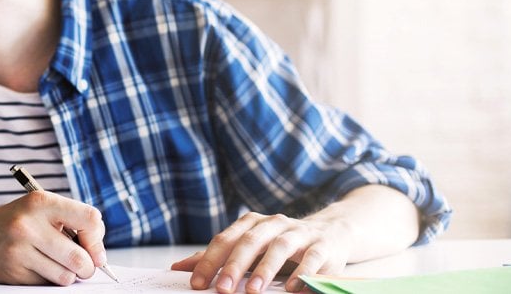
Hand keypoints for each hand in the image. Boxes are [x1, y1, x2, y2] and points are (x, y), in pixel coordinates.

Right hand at [0, 191, 107, 285]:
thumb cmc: (10, 223)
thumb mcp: (36, 209)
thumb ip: (68, 223)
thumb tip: (99, 255)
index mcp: (40, 201)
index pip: (90, 219)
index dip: (98, 239)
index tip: (95, 249)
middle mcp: (29, 224)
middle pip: (81, 258)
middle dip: (87, 267)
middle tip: (83, 266)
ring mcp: (19, 250)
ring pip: (66, 276)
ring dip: (66, 276)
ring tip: (55, 265)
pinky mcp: (13, 272)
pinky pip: (47, 284)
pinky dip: (47, 280)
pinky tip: (34, 267)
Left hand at [171, 211, 350, 292]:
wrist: (331, 232)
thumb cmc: (282, 244)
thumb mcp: (249, 247)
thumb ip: (218, 257)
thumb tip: (178, 268)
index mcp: (252, 223)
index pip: (226, 239)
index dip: (210, 261)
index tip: (197, 283)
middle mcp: (274, 223)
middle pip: (250, 241)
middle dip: (234, 266)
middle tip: (222, 290)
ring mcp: (300, 233)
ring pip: (280, 247)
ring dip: (266, 269)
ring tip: (254, 291)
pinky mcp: (323, 246)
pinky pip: (312, 258)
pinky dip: (303, 273)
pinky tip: (292, 289)